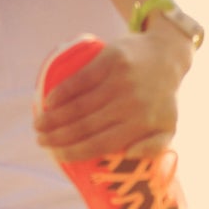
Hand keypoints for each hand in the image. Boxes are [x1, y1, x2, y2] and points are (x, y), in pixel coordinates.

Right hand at [34, 27, 191, 160]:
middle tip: (41, 141)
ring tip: (38, 125)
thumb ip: (153, 147)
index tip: (56, 156)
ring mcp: (119, 80)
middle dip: (57, 137)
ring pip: (79, 105)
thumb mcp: (169, 127)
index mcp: (140, 124)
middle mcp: (129, 104)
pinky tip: (49, 101)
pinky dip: (62, 91)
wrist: (169, 52)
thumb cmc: (162, 97)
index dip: (73, 152)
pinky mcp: (111, 60)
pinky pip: (81, 79)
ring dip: (54, 117)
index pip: (99, 144)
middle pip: (84, 126)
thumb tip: (128, 155)